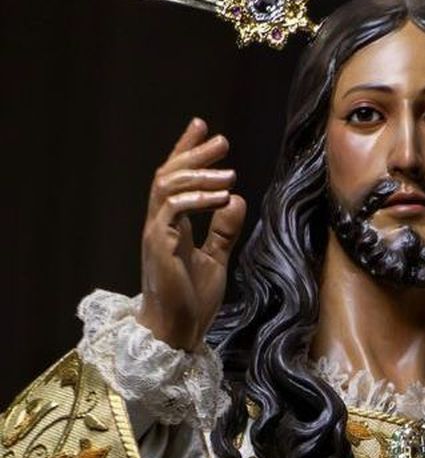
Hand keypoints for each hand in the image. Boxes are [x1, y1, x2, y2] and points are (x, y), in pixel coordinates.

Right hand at [136, 118, 245, 351]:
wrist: (178, 329)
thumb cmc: (192, 298)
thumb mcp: (216, 257)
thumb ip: (223, 230)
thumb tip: (236, 199)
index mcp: (171, 225)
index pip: (175, 179)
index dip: (186, 152)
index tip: (202, 128)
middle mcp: (158, 224)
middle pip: (168, 175)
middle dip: (193, 153)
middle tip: (221, 139)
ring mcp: (156, 233)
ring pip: (166, 187)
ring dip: (199, 175)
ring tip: (229, 173)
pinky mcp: (159, 246)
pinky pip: (172, 210)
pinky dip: (196, 199)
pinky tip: (221, 197)